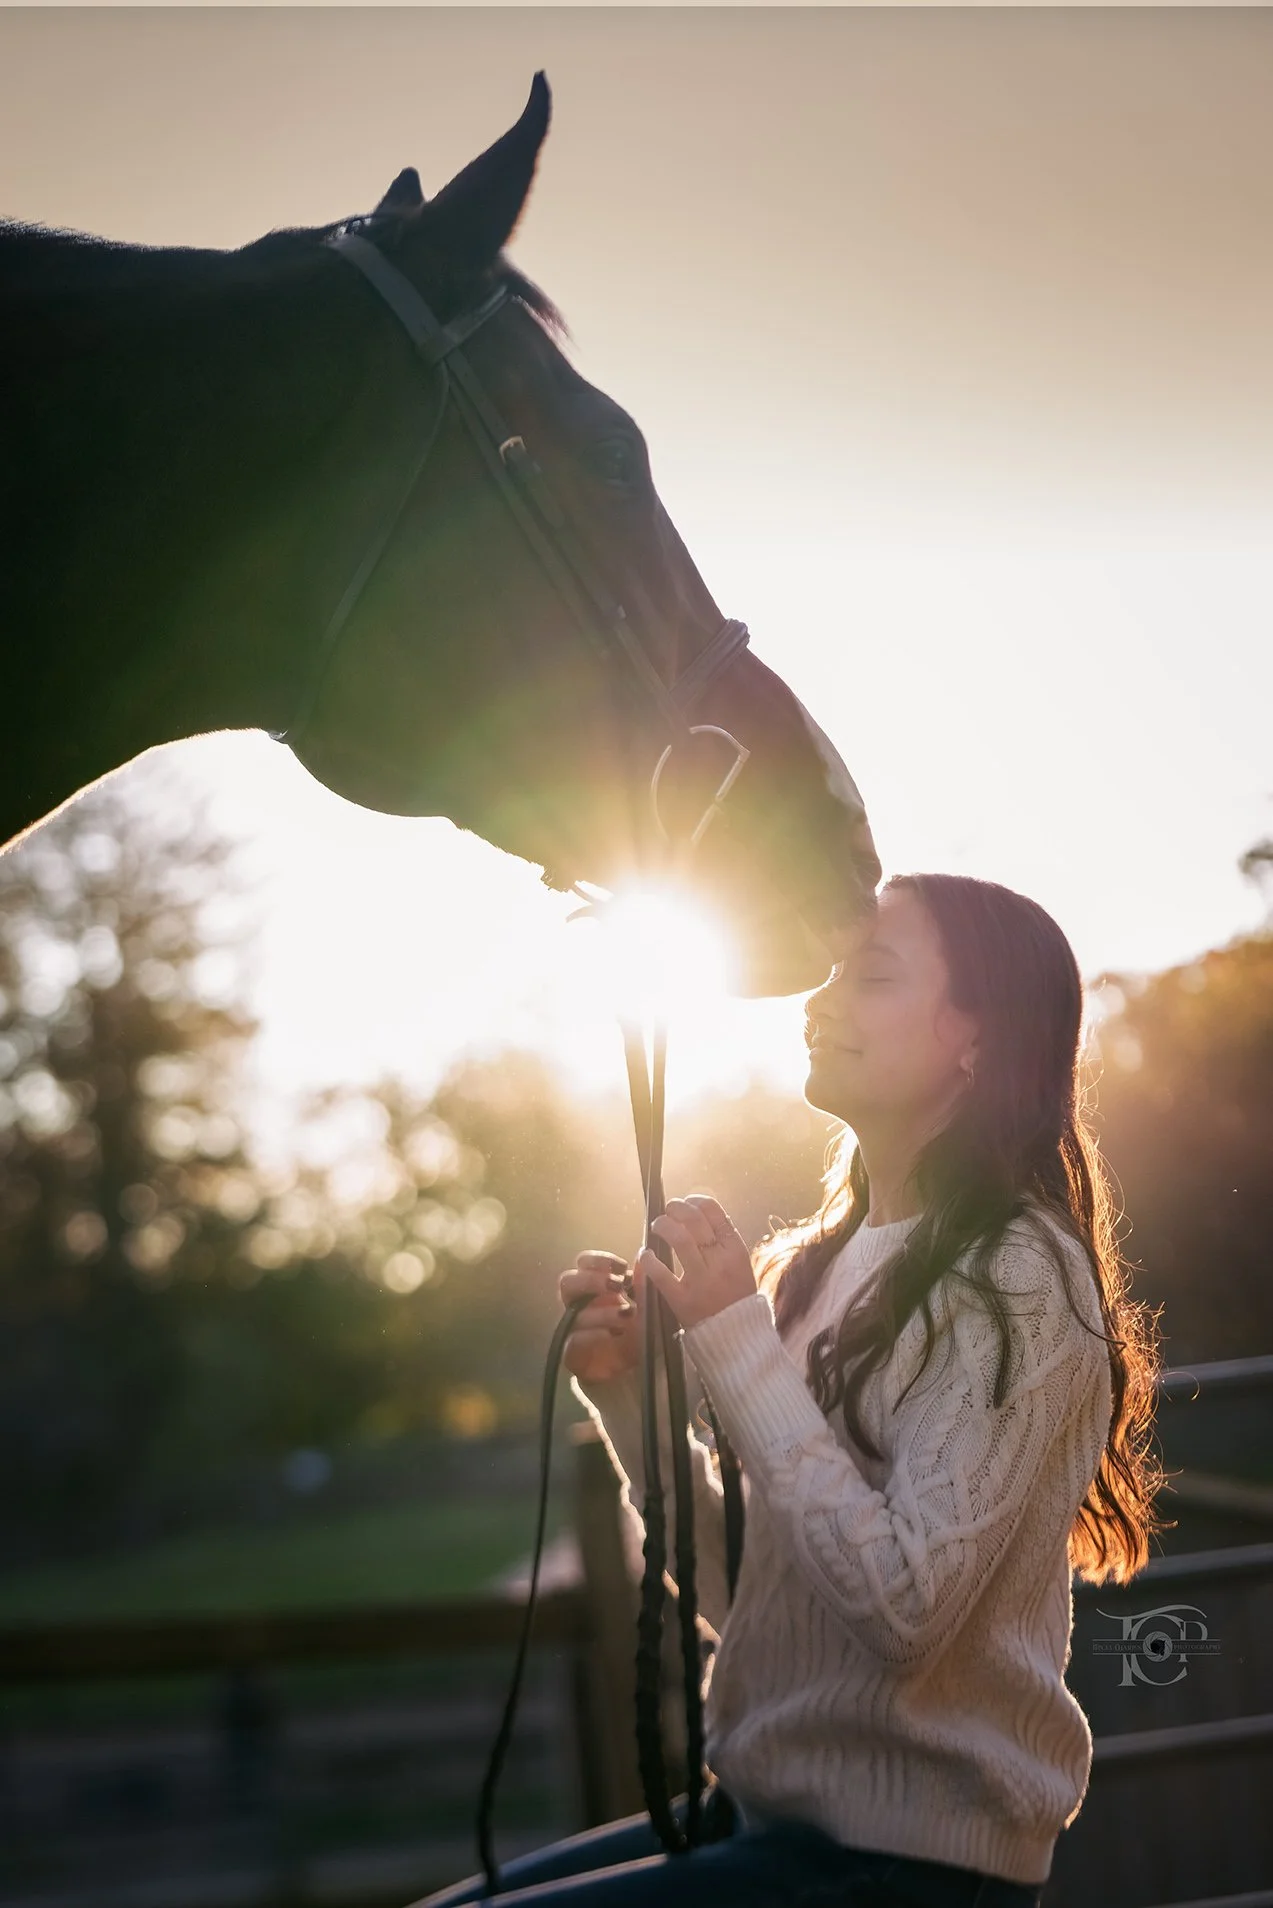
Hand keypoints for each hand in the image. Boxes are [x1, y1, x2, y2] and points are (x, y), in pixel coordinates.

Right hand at [560, 1250, 640, 1383]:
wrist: (638, 1370)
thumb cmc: (641, 1331)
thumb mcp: (649, 1306)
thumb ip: (644, 1283)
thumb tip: (641, 1256)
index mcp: (595, 1286)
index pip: (584, 1263)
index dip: (599, 1260)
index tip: (623, 1267)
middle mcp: (580, 1303)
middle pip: (567, 1281)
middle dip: (592, 1281)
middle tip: (617, 1286)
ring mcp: (574, 1327)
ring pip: (574, 1312)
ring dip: (602, 1311)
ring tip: (627, 1315)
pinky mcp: (572, 1351)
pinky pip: (574, 1340)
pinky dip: (593, 1335)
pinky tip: (612, 1335)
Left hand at [639, 1195, 756, 1332]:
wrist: (738, 1338)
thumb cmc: (736, 1298)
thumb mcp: (739, 1265)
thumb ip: (722, 1242)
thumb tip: (697, 1214)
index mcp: (735, 1250)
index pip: (714, 1212)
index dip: (695, 1201)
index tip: (686, 1202)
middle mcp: (719, 1262)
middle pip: (694, 1220)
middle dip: (676, 1209)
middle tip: (668, 1211)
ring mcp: (701, 1281)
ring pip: (679, 1239)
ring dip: (663, 1225)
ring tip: (657, 1226)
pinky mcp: (682, 1300)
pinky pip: (660, 1273)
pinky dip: (649, 1259)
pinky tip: (645, 1254)